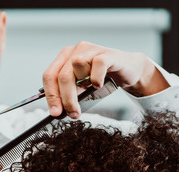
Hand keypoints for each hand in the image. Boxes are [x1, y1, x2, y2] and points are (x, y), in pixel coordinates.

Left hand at [41, 41, 169, 118]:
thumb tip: (58, 113)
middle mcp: (76, 51)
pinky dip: (97, 77)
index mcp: (65, 58)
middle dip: (66, 98)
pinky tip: (99, 84)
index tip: (56, 113)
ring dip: (82, 84)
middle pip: (62, 75)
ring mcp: (92, 50)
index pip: (49, 76)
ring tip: (91, 88)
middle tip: (73, 114)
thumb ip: (70, 99)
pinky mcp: (108, 54)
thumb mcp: (82, 91)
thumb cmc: (103, 80)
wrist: (129, 72)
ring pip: (76, 66)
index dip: (51, 96)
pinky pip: (98, 64)